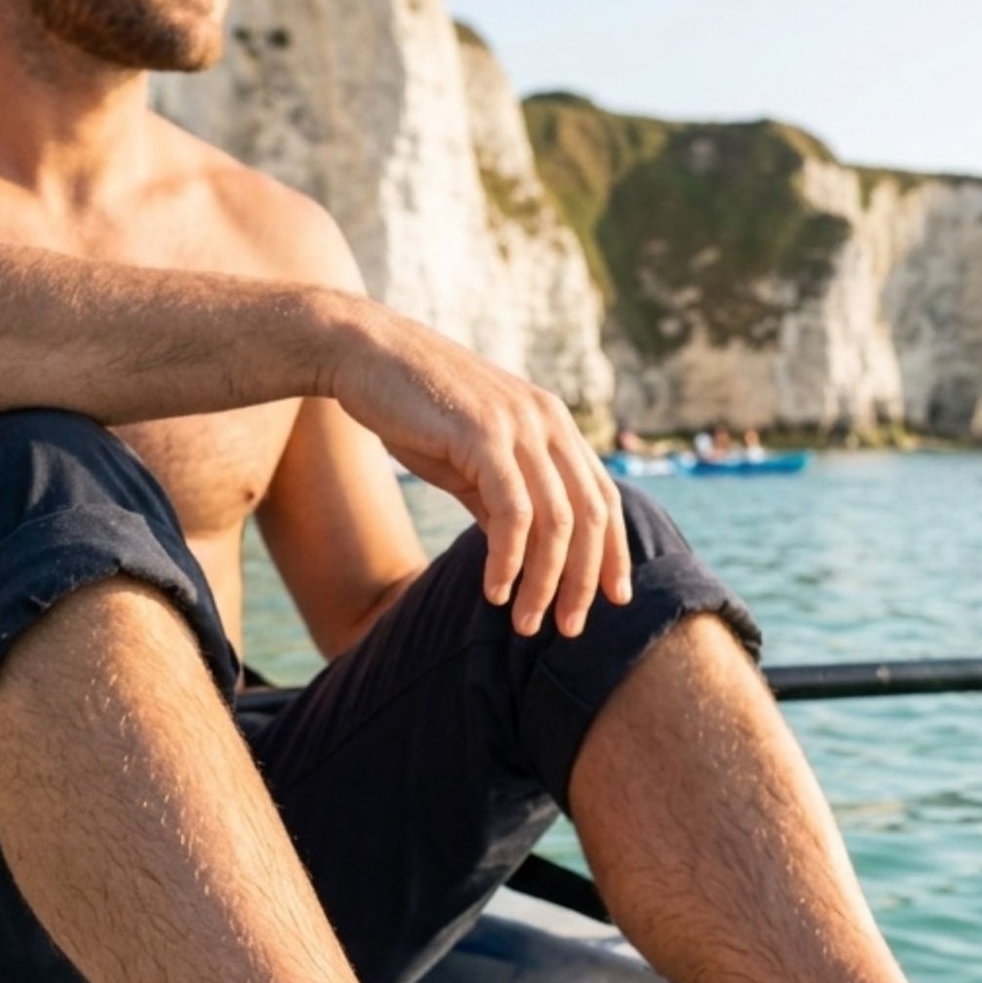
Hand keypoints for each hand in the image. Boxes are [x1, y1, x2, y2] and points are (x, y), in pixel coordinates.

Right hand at [326, 300, 629, 636]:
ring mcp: (519, 425)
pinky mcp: (484, 434)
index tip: (616, 599)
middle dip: (585, 581)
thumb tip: (524, 556)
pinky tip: (496, 591)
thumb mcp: (472, 462)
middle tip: (570, 628)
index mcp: (554, 425)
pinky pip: (514, 512)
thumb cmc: (415, 409)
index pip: (603, 497)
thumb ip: (504, 502)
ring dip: (545, 582)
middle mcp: (548, 422)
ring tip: (527, 624)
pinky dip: (509, 559)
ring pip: (557, 521)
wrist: (365, 354)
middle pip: (590, 516)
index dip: (614, 552)